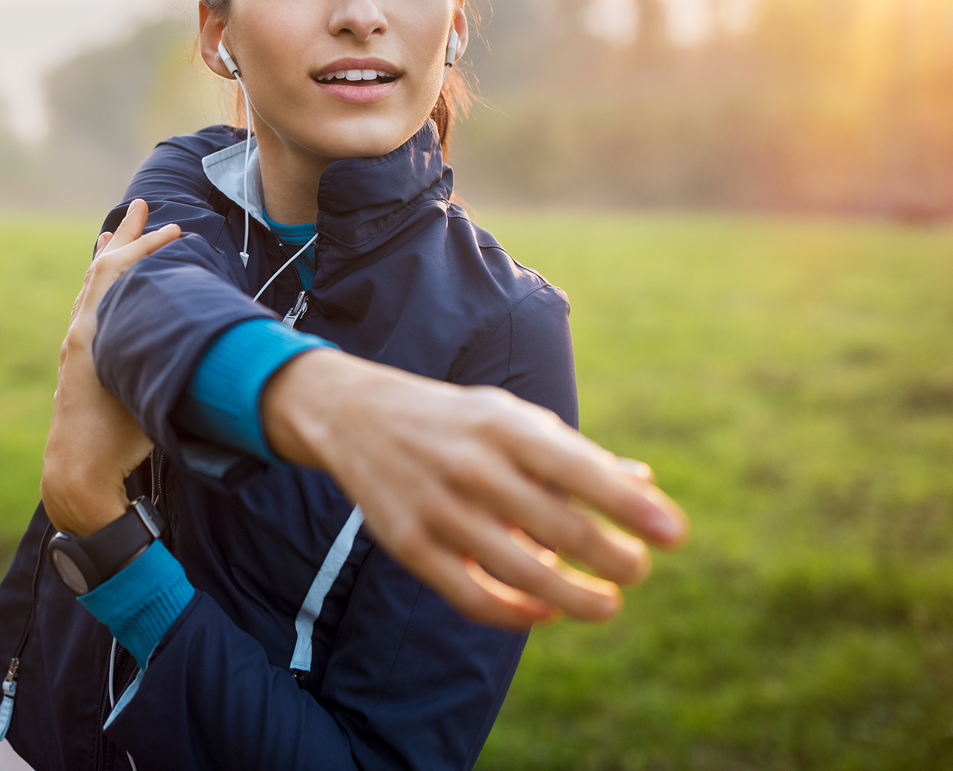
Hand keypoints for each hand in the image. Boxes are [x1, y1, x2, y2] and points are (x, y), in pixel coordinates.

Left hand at [41, 200, 180, 535]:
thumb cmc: (119, 438)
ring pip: (91, 287)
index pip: (119, 271)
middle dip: (126, 236)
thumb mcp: (152, 391)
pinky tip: (106, 288)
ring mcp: (75, 346)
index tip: (175, 230)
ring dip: (109, 258)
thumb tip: (222, 339)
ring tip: (114, 234)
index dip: (147, 246)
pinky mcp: (77, 362)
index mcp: (94, 331)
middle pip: (101, 268)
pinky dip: (101, 286)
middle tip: (140, 206)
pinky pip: (89, 307)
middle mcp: (80, 331)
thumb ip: (177, 360)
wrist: (76, 472)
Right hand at [264, 351, 687, 629]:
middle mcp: (473, 466)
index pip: (581, 470)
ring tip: (607, 605)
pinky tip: (546, 612)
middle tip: (637, 571)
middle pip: (561, 530)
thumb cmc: (455, 421)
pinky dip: (517, 613)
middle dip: (614, 559)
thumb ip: (575, 455)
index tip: (675, 535)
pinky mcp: (410, 545)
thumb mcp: (512, 420)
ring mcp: (438, 508)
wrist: (354, 416)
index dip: (632, 507)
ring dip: (577, 599)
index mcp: (505, 427)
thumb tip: (644, 488)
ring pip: (522, 573)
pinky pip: (473, 597)